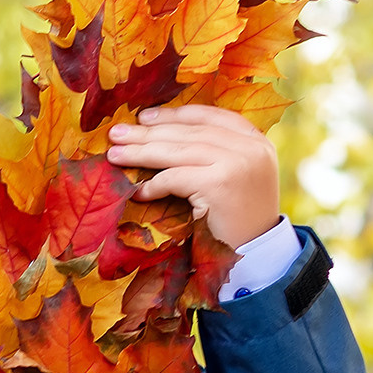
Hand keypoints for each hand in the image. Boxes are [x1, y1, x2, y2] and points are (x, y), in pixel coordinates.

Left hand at [104, 105, 280, 247]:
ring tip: (114, 154)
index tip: (146, 117)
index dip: (175, 115)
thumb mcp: (235, 178)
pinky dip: (152, 185)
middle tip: (117, 133)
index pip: (211, 116)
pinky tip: (137, 191)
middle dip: (149, 132)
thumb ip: (214, 154)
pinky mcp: (220, 184)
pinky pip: (175, 178)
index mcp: (256, 142)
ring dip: (141, 152)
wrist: (259, 258)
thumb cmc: (240, 222)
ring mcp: (238, 164)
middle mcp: (251, 148)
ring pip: (178, 152)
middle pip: (189, 133)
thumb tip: (161, 134)